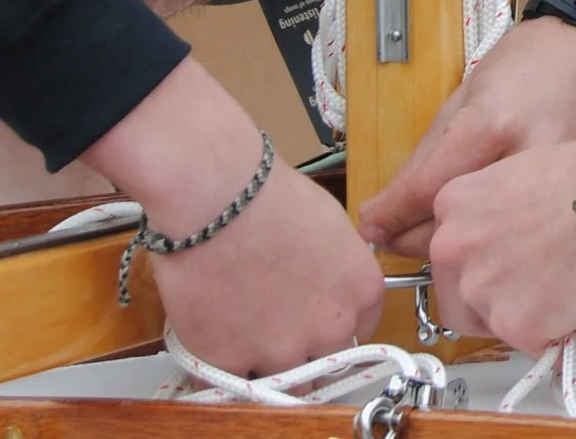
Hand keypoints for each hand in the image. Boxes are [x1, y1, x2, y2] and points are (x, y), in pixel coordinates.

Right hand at [88, 59, 384, 374]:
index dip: (335, 321)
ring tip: (240, 326)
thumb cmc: (266, 193)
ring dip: (265, 362)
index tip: (316, 317)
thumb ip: (337, 266)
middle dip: (305, 348)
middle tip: (275, 323)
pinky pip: (231, 381)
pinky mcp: (232, 362)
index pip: (362, 328)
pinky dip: (223, 364)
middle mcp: (330, 328)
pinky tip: (213, 334)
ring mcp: (281, 351)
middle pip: (327, 361)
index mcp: (361, 290)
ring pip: (284, 382)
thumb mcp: (329, 223)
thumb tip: (325, 280)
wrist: (214, 195)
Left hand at [357, 0, 575, 258]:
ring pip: (489, 235)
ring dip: (456, 241)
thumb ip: (431, 151)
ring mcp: (552, 181)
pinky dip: (497, 234)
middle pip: (457, 223)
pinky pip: (522, 227)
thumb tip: (392, 201)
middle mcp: (522, 158)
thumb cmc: (533, 58)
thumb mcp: (468, 91)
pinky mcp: (571, 191)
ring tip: (432, 234)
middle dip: (414, 238)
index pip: (427, 189)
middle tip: (391, 236)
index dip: (391, 216)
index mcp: (489, 126)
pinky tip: (482, 229)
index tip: (371, 225)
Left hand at [427, 136, 575, 351]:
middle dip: (497, 309)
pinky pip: (540, 348)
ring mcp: (481, 288)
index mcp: (453, 204)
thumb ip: (498, 212)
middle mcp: (452, 248)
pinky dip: (568, 341)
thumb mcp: (520, 173)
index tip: (513, 271)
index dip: (486, 268)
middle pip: (460, 302)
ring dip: (535, 323)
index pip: (452, 256)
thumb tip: (514, 247)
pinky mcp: (516, 324)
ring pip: (500, 328)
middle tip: (540, 299)